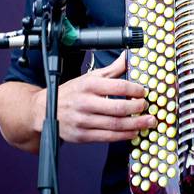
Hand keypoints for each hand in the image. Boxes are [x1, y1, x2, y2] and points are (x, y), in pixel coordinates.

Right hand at [34, 52, 155, 142]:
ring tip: (148, 122)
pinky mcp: (82, 135)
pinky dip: (124, 135)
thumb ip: (112, 69)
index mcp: (89, 85)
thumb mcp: (90, 77)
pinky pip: (108, 137)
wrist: (46, 110)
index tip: (144, 92)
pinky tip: (133, 131)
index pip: (118, 86)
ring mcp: (83, 121)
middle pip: (118, 108)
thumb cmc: (72, 92)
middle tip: (147, 107)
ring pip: (115, 125)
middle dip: (137, 109)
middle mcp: (85, 103)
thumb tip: (128, 57)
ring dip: (135, 125)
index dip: (135, 90)